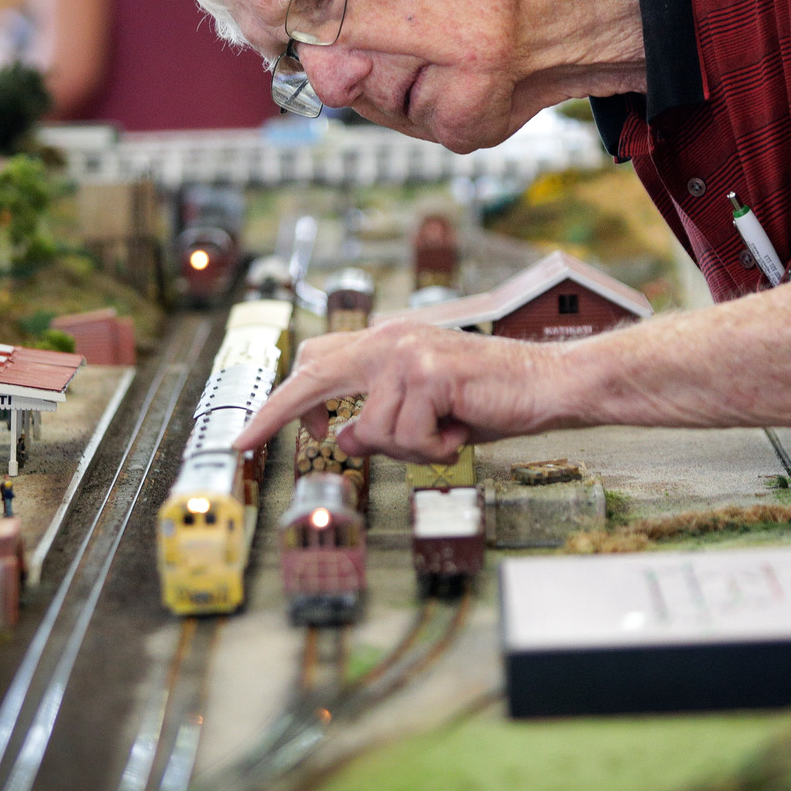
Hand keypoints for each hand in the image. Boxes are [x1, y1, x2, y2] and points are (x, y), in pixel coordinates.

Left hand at [232, 323, 571, 462]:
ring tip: (446, 436)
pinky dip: (433, 450)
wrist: (548, 386)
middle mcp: (391, 339)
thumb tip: (344, 437)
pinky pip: (406, 437)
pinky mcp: (428, 373)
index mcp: (388, 343)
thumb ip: (382, 422)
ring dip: (409, 450)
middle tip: (242, 443)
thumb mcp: (427, 416)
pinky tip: (459, 432)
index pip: (319, 363)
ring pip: (373, 431)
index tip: (250, 431)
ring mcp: (407, 353)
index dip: (282, 399)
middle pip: (314, 375)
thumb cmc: (492, 400)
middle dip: (277, 413)